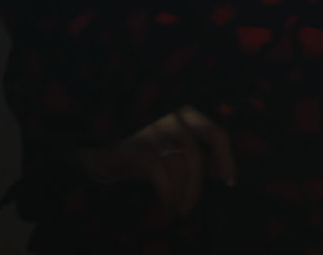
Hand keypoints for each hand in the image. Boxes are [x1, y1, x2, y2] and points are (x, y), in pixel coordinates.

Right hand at [79, 106, 237, 217]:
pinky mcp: (133, 142)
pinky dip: (166, 193)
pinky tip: (165, 206)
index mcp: (183, 112)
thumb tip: (220, 171)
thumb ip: (194, 156)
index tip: (229, 181)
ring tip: (176, 210)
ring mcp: (150, 126)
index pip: (215, 132)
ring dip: (180, 194)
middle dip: (196, 186)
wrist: (93, 150)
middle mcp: (169, 114)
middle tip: (189, 208)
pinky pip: (159, 171)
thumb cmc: (136, 152)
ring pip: (178, 164)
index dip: (226, 158)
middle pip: (195, 153)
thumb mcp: (168, 152)